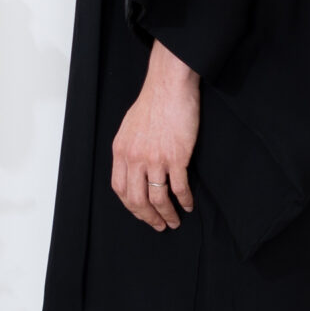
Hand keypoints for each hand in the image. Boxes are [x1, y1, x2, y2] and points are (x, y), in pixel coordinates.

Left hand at [111, 41, 199, 229]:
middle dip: (148, 217)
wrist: (169, 85)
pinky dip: (184, 200)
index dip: (131, 207)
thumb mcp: (129, 127)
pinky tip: (188, 205)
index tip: (141, 214)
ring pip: (158, 198)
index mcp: (121, 151)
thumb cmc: (152, 102)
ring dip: (167, 214)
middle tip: (158, 225)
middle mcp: (135, 158)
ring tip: (174, 221)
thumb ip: (128, 150)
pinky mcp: (176, 157)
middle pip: (137, 200)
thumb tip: (133, 170)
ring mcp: (156, 159)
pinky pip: (179, 187)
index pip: (120, 189)